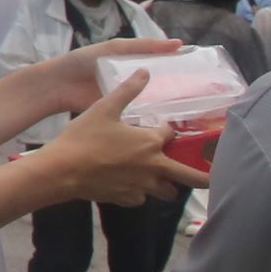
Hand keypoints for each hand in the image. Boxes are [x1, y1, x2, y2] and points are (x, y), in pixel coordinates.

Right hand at [43, 69, 211, 204]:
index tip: (161, 127)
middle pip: (192, 177)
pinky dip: (140, 191)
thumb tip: (145, 72)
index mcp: (151, 143)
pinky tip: (127, 183)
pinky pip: (142, 198)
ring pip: (169, 192)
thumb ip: (127, 91)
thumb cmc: (84, 138)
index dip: (167, 129)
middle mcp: (154, 168)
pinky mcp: (128, 199)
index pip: (172, 134)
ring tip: (159, 177)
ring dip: (168, 184)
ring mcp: (143, 187)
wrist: (62, 170)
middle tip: (208, 174)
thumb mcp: (104, 109)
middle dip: (204, 176)